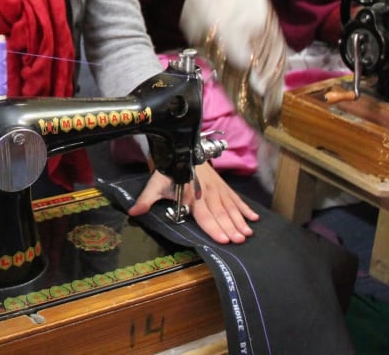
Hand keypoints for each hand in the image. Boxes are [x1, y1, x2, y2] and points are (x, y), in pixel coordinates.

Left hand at [127, 163, 258, 243]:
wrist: (181, 148)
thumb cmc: (169, 171)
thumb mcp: (155, 184)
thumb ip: (146, 200)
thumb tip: (133, 212)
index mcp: (191, 195)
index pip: (204, 215)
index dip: (213, 228)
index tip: (223, 239)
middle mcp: (207, 193)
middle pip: (220, 214)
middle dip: (230, 228)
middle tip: (240, 240)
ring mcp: (217, 189)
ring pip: (230, 207)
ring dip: (240, 221)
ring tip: (248, 233)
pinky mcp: (223, 186)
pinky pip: (236, 198)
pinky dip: (245, 208)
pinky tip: (254, 218)